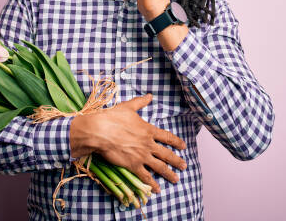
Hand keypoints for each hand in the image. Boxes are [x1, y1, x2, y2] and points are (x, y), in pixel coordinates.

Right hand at [70, 93, 186, 192]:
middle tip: (184, 166)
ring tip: (176, 179)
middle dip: (177, 161)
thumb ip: (141, 102)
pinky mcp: (133, 165)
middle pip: (167, 154)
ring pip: (160, 167)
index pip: (167, 137)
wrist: (101, 131)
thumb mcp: (129, 107)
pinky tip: (157, 190)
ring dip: (169, 174)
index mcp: (149, 130)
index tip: (183, 146)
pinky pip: (145, 176)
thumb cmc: (114, 117)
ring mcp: (142, 155)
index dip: (176, 142)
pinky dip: (152, 184)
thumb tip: (150, 96)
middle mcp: (148, 144)